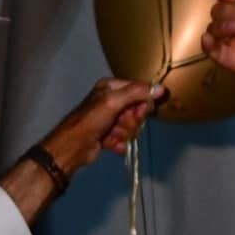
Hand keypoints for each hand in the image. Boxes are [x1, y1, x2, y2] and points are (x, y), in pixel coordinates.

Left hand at [39, 78, 165, 174]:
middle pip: (136, 110)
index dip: (143, 103)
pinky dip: (118, 143)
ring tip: (112, 135)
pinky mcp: (108, 135)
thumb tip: (161, 88)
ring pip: (130, 126)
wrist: (72, 147)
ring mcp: (109, 119)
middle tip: (121, 124)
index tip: (141, 112)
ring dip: (124, 133)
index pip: (138, 90)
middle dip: (131, 120)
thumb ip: (137, 93)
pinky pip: (123, 138)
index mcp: (110, 87)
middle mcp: (110, 100)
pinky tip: (111, 144)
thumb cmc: (91, 120)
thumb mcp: (113, 102)